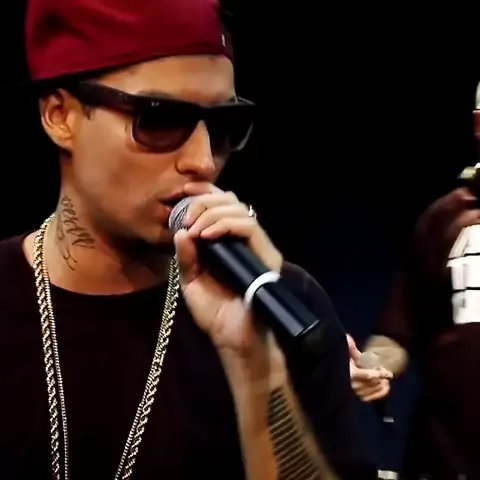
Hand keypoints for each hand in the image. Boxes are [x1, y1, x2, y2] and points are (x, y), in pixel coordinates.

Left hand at [173, 182, 282, 357]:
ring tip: (194, 229)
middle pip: (229, 199)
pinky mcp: (265, 254)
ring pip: (239, 208)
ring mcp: (256, 246)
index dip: (202, 192)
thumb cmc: (215, 313)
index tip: (180, 193)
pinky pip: (248, 226)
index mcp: (225, 242)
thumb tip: (181, 231)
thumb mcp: (191, 282)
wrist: (235, 339)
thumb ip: (186, 257)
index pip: (219, 204)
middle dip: (203, 202)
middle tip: (185, 218)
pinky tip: (207, 235)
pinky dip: (225, 224)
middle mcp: (242, 239)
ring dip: (212, 213)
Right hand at [347, 334, 391, 401]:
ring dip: (382, 385)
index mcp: (351, 374)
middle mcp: (353, 386)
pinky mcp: (358, 399)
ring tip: (384, 379)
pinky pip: (373, 397)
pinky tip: (385, 387)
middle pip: (373, 383)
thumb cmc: (341, 364)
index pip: (368, 375)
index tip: (389, 373)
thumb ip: (349, 347)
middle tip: (383, 371)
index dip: (380, 374)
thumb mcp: (345, 356)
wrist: (332, 378)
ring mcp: (356, 394)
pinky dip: (381, 393)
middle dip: (381, 377)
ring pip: (374, 390)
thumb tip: (348, 337)